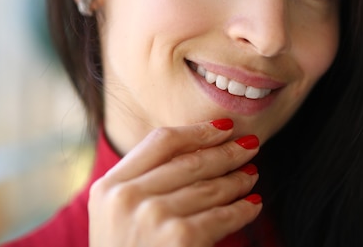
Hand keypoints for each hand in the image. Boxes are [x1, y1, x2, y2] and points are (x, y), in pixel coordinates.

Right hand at [88, 119, 261, 246]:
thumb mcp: (117, 215)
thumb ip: (143, 182)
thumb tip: (199, 149)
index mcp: (110, 186)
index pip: (161, 141)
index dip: (198, 131)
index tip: (224, 127)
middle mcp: (128, 197)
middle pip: (190, 161)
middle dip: (226, 151)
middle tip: (250, 144)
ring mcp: (153, 217)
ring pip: (209, 188)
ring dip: (237, 179)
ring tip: (251, 174)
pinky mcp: (180, 238)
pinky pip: (222, 216)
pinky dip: (242, 210)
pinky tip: (253, 205)